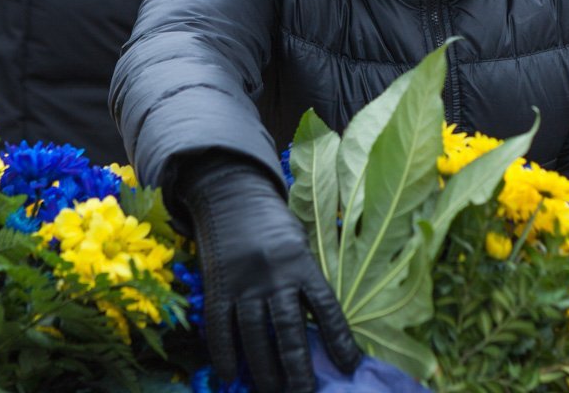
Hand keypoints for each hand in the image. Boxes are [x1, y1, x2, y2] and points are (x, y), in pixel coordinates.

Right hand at [182, 157, 360, 392]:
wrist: (233, 196)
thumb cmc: (274, 226)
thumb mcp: (300, 244)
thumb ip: (306, 282)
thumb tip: (320, 333)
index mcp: (302, 262)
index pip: (326, 308)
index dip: (340, 340)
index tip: (350, 366)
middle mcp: (275, 273)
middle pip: (289, 330)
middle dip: (298, 367)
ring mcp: (244, 281)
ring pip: (255, 334)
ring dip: (264, 369)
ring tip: (273, 392)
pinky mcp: (218, 285)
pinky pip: (220, 325)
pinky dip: (224, 353)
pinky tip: (230, 376)